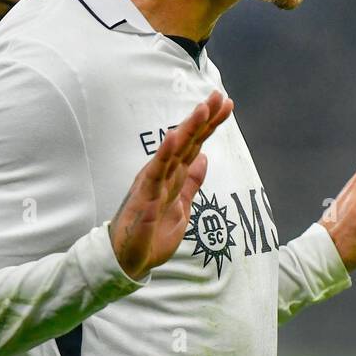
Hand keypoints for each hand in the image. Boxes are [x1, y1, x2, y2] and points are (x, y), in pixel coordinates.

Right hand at [110, 92, 234, 280]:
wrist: (129, 260)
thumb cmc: (151, 233)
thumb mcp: (181, 207)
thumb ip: (191, 183)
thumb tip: (204, 158)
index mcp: (172, 175)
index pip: (195, 145)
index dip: (210, 125)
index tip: (226, 104)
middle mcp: (162, 173)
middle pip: (186, 141)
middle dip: (203, 118)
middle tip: (217, 95)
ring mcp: (153, 183)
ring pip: (173, 151)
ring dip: (188, 129)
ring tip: (202, 109)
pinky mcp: (145, 197)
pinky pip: (156, 173)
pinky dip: (165, 154)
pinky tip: (173, 137)